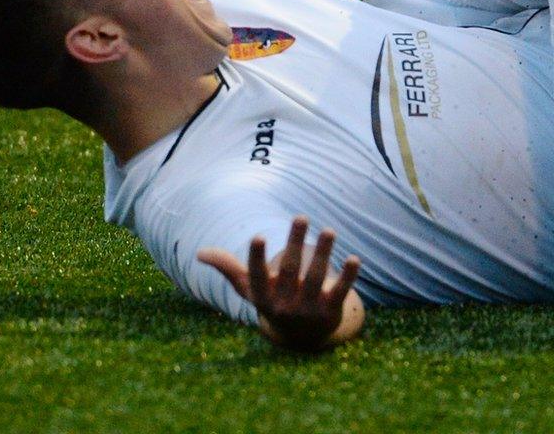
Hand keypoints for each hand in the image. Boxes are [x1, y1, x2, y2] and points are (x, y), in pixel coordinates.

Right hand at [198, 216, 363, 352]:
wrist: (302, 337)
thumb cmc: (273, 302)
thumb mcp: (251, 289)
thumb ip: (229, 268)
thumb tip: (199, 253)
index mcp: (263, 297)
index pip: (257, 276)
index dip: (256, 258)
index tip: (258, 236)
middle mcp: (284, 304)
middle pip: (291, 271)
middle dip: (296, 243)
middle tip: (301, 217)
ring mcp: (308, 308)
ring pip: (316, 278)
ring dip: (323, 254)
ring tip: (329, 230)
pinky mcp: (330, 310)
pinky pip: (339, 292)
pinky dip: (347, 277)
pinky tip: (353, 259)